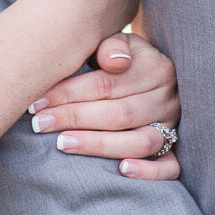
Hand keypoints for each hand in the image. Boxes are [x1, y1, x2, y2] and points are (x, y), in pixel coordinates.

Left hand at [28, 27, 181, 177]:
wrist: (153, 73)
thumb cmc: (124, 58)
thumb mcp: (120, 43)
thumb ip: (111, 46)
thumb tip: (114, 60)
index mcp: (155, 68)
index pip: (106, 84)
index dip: (68, 94)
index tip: (38, 102)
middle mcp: (167, 99)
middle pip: (119, 114)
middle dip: (74, 119)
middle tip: (40, 124)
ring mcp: (173, 126)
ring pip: (139, 142)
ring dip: (98, 145)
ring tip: (62, 144)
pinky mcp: (175, 149)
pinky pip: (169, 167)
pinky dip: (148, 171)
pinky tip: (122, 170)